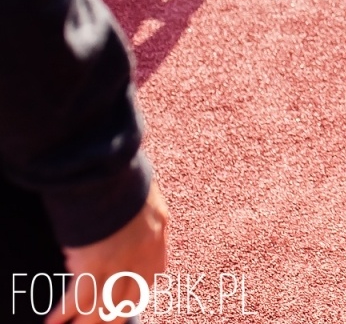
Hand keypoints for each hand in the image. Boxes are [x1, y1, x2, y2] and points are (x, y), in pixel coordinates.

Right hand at [45, 182, 168, 323]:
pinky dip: (64, 312)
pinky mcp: (93, 265)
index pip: (153, 273)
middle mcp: (142, 255)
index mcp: (157, 235)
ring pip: (104, 305)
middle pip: (129, 297)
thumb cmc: (124, 175)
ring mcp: (119, 263)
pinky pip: (78, 297)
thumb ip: (139, 213)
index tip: (131, 300)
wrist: (110, 171)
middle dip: (116, 315)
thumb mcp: (144, 194)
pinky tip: (54, 322)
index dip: (140, 290)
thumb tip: (132, 212)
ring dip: (89, 321)